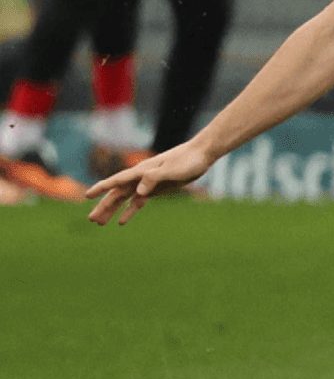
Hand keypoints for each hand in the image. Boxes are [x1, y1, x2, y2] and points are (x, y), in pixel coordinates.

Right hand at [86, 142, 215, 225]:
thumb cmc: (187, 160)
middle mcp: (140, 177)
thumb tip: (138, 191)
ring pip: (124, 199)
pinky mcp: (156, 189)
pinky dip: (129, 211)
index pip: (116, 181)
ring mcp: (147, 184)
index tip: (87, 195)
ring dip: (112, 210)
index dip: (101, 188)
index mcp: (141, 171)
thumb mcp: (171, 169)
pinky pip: (138, 202)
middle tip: (91, 220)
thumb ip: (154, 178)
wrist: (201, 155)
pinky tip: (121, 222)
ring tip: (99, 223)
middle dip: (103, 206)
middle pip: (116, 193)